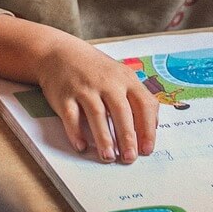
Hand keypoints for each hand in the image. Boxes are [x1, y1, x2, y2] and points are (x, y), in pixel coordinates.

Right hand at [38, 36, 158, 163]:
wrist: (60, 53)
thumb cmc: (95, 69)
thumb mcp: (120, 76)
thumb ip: (136, 98)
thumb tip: (153, 126)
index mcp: (125, 79)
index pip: (144, 104)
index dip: (148, 128)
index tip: (147, 149)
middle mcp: (107, 82)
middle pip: (121, 111)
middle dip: (127, 137)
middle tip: (130, 158)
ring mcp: (85, 88)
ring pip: (97, 115)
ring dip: (104, 138)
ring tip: (109, 157)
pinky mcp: (65, 95)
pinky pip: (71, 116)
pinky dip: (76, 133)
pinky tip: (82, 147)